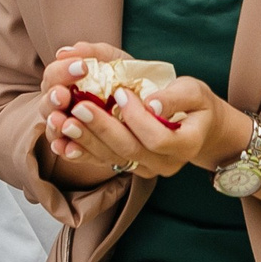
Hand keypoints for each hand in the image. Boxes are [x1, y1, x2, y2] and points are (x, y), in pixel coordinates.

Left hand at [46, 43, 247, 179]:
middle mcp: (166, 164)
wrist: (199, 128)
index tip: (121, 92)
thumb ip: (175, 97)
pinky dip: (82, 153)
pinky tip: (61, 143)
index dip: (137, 118)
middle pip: (130, 150)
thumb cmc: (197, 104)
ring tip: (63, 122)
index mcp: (186, 144)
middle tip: (79, 108)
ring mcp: (148, 169)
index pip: (158, 137)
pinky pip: (105, 162)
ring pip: (113, 158)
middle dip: (102, 129)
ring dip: (85, 142)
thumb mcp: (194, 92)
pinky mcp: (132, 168)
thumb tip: (150, 104)